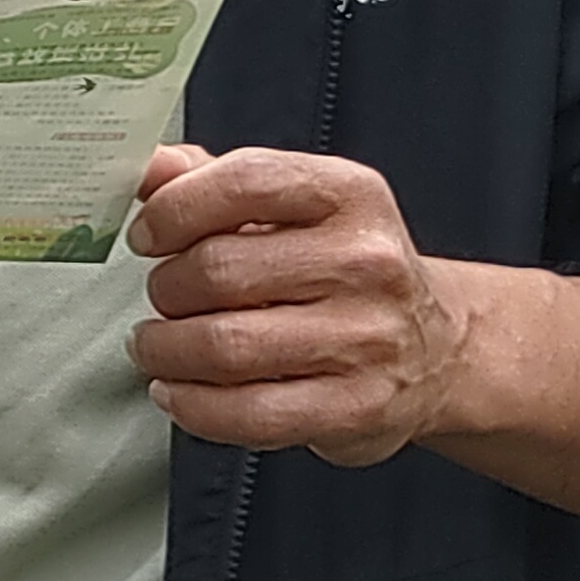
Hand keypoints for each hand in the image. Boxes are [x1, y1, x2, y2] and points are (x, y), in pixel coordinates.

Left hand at [125, 143, 468, 463]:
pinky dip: (191, 405)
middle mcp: (366, 262)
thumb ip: (212, 180)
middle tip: (163, 299)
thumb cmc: (343, 271)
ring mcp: (366, 338)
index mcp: (350, 194)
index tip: (147, 235)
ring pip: (224, 346)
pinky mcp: (354, 407)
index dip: (174, 209)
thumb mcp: (293, 207)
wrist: (432, 350)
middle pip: (219, 271)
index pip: (245, 181)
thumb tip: (148, 168)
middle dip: (165, 290)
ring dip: (165, 350)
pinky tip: (179, 390)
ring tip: (158, 345)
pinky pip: (246, 412)